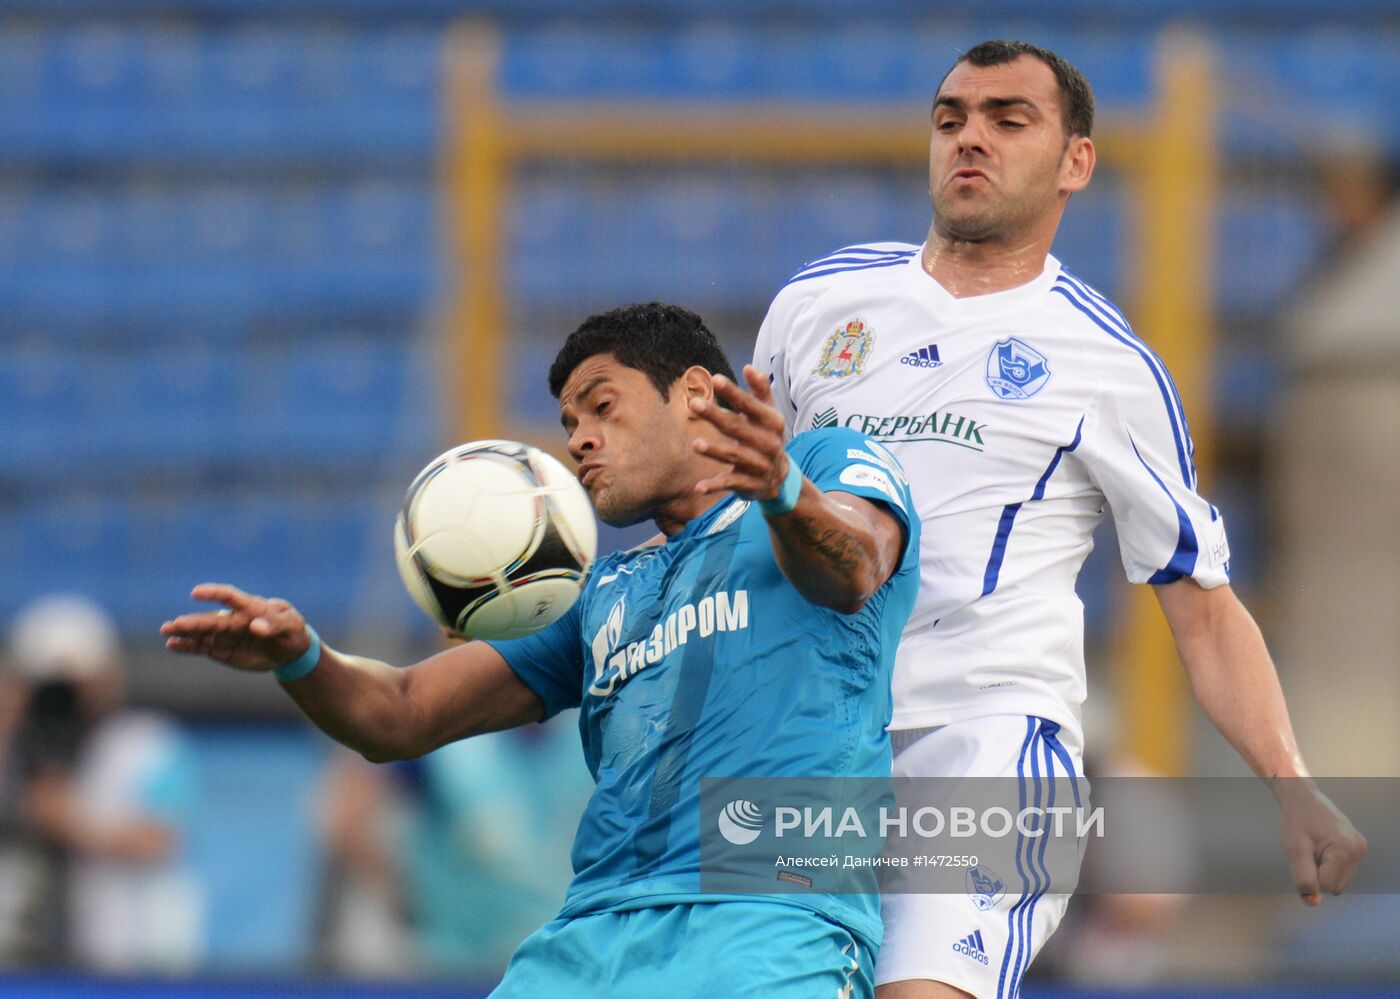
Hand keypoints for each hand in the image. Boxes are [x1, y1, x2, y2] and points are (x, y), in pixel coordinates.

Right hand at [161, 583, 312, 672]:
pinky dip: (186, 646)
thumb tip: (256, 626)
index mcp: (251, 607)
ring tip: (165, 631)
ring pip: (201, 633)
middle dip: (193, 622)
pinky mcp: (221, 649)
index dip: (214, 593)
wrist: (290, 649)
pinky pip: (201, 647)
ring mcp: (225, 634)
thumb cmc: (292, 631)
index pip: (230, 597)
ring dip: (184, 632)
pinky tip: (172, 645)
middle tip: (174, 624)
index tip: (197, 593)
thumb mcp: (291, 627)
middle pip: (211, 619)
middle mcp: (234, 619)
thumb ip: (274, 625)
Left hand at [689, 365, 791, 500]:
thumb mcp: (769, 414)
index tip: (716, 379)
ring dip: (715, 451)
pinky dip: (715, 486)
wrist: (781, 478)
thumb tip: (749, 367)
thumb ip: (760, 391)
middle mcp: (767, 443)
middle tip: (694, 404)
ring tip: (696, 443)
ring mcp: (759, 465)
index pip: (751, 405)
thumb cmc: (767, 437)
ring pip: (734, 456)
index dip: (734, 393)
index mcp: (772, 422)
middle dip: (715, 416)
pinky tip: (699, 487)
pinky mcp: (749, 484)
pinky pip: (730, 484)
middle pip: (737, 428)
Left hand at [1273, 778, 1366, 904]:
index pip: (1327, 886)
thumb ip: (1303, 879)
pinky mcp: (1357, 848)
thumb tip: (1312, 903)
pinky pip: (1342, 871)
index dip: (1309, 876)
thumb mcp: (1294, 850)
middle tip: (1307, 852)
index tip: (1302, 856)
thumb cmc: (1297, 820)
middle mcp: (1357, 850)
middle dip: (1317, 875)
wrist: (1302, 798)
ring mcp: (1360, 849)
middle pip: (1335, 887)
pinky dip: (1328, 866)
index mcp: (1345, 849)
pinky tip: (1320, 849)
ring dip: (1322, 871)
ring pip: (1339, 882)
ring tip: (1314, 849)